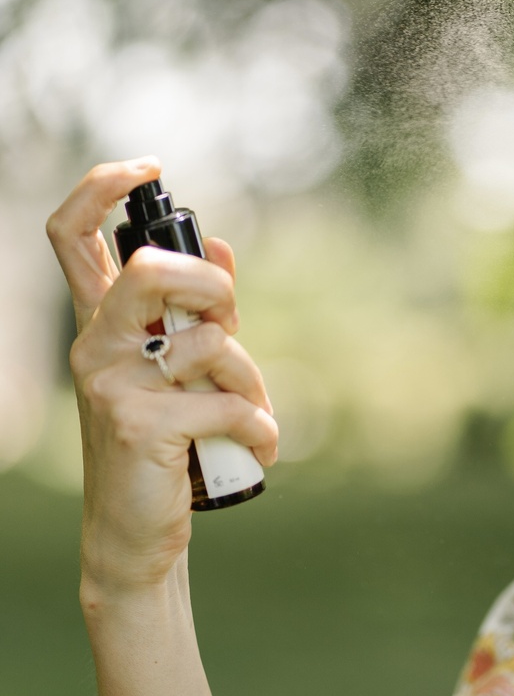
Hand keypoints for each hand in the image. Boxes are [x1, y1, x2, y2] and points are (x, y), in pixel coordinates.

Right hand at [47, 158, 277, 594]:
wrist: (139, 529)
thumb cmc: (168, 438)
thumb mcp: (182, 368)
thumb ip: (197, 311)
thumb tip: (220, 245)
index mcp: (102, 323)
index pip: (71, 235)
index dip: (102, 187)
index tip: (149, 166)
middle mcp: (93, 345)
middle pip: (151, 270)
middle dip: (214, 287)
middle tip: (232, 323)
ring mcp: (110, 384)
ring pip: (211, 344)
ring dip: (253, 381)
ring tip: (252, 414)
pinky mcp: (139, 427)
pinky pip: (227, 406)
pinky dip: (261, 428)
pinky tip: (260, 449)